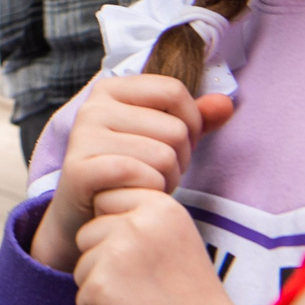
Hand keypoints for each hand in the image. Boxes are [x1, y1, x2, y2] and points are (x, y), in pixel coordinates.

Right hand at [30, 75, 232, 269]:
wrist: (88, 215)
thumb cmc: (131, 172)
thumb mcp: (163, 139)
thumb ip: (195, 119)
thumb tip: (225, 105)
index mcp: (111, 90)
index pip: (173, 90)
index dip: (192, 122)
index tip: (178, 145)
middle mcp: (92, 107)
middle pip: (175, 129)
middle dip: (180, 160)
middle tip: (160, 174)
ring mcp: (83, 137)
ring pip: (163, 156)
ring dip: (167, 181)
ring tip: (148, 187)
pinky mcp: (79, 168)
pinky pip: (140, 175)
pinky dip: (148, 192)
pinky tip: (136, 196)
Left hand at [73, 188, 244, 304]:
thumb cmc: (190, 295)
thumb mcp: (175, 237)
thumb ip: (139, 214)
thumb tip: (97, 195)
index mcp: (160, 205)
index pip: (105, 199)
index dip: (118, 233)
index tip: (148, 257)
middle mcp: (138, 221)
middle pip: (88, 231)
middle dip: (104, 260)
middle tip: (145, 284)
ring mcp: (118, 251)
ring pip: (82, 264)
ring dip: (101, 287)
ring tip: (141, 301)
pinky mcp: (102, 284)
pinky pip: (81, 296)